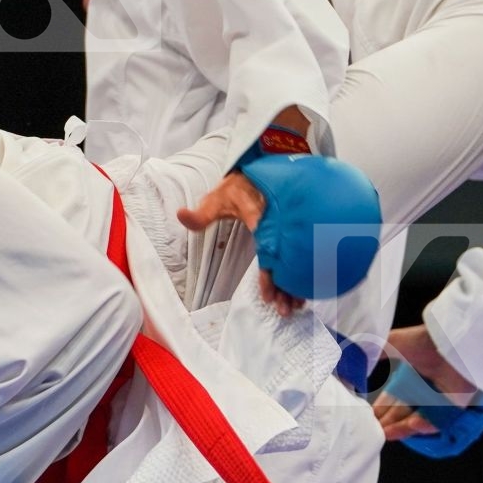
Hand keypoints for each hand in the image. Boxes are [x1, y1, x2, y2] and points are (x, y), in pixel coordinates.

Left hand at [177, 173, 305, 317]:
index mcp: (261, 218)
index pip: (267, 250)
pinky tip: (301, 290)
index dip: (268, 275)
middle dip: (286, 287)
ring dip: (296, 284)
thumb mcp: (217, 199)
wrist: (261, 172)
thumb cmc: (237, 190)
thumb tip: (181, 215)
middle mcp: (280, 224)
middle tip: (285, 309)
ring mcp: (289, 228)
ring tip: (296, 306)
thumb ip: (202, 213)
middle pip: (286, 260)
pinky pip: (300, 254)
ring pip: (296, 259)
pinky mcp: (294, 231)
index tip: (268, 296)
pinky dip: (302, 272)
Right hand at [372, 324, 474, 440]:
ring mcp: (438, 397)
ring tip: (386, 434)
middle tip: (373, 431)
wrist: (449, 342)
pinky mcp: (454, 405)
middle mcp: (423, 386)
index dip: (380, 408)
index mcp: (411, 373)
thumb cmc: (421, 341)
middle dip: (387, 421)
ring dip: (401, 426)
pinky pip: (437, 419)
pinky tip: (412, 424)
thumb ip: (374, 352)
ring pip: (417, 417)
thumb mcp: (392, 343)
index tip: (369, 416)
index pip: (392, 396)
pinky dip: (424, 423)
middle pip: (402, 410)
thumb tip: (355, 364)